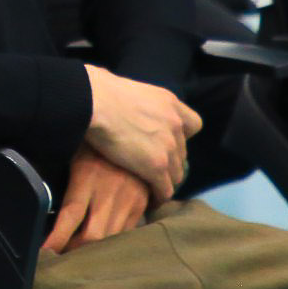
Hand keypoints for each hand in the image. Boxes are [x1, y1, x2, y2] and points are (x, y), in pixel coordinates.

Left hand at [44, 147, 151, 254]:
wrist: (135, 128)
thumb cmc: (92, 140)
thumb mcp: (73, 153)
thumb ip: (62, 180)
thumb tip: (39, 206)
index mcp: (87, 176)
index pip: (70, 215)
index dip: (56, 239)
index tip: (44, 253)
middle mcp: (110, 191)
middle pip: (92, 236)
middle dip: (74, 252)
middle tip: (60, 256)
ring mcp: (129, 199)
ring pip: (110, 239)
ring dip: (93, 250)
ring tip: (76, 253)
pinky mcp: (141, 204)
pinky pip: (125, 233)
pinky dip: (110, 241)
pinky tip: (99, 244)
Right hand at [83, 66, 201, 203]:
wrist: (94, 102)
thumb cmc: (99, 91)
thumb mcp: (129, 88)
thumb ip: (137, 100)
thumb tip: (120, 97)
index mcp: (170, 103)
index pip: (193, 124)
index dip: (181, 137)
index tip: (166, 142)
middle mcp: (175, 124)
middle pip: (182, 153)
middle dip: (170, 161)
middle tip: (154, 169)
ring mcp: (169, 146)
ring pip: (177, 173)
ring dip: (165, 180)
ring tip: (152, 187)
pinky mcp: (157, 166)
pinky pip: (166, 189)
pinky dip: (159, 196)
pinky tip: (151, 200)